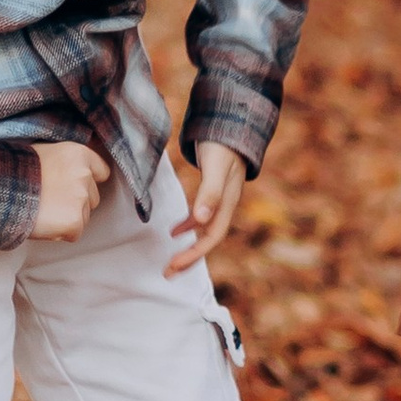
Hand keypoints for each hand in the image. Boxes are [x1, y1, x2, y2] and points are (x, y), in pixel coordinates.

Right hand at [32, 141, 110, 241]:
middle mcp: (85, 174)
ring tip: (43, 211)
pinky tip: (43, 222)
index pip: (102, 172)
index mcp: (80, 154)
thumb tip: (76, 172)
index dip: (87, 182)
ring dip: (68, 218)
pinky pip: (74, 233)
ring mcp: (81, 198)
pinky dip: (60, 233)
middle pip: (93, 197)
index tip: (72, 187)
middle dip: (76, 203)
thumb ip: (67, 163)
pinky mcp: (74, 221)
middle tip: (50, 201)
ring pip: (84, 216)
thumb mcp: (46, 153)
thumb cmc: (16, 171)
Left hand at [166, 141, 247, 277]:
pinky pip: (201, 219)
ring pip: (204, 232)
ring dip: (188, 248)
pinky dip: (188, 227)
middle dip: (190, 259)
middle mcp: (225, 206)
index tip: (174, 265)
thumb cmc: (223, 145)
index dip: (194, 254)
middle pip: (209, 240)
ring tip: (171, 262)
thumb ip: (210, 191)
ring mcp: (220, 201)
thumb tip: (200, 220)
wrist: (233, 127)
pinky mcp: (213, 195)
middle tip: (168, 274)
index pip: (212, 237)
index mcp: (227, 203)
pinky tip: (174, 232)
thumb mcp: (215, 166)